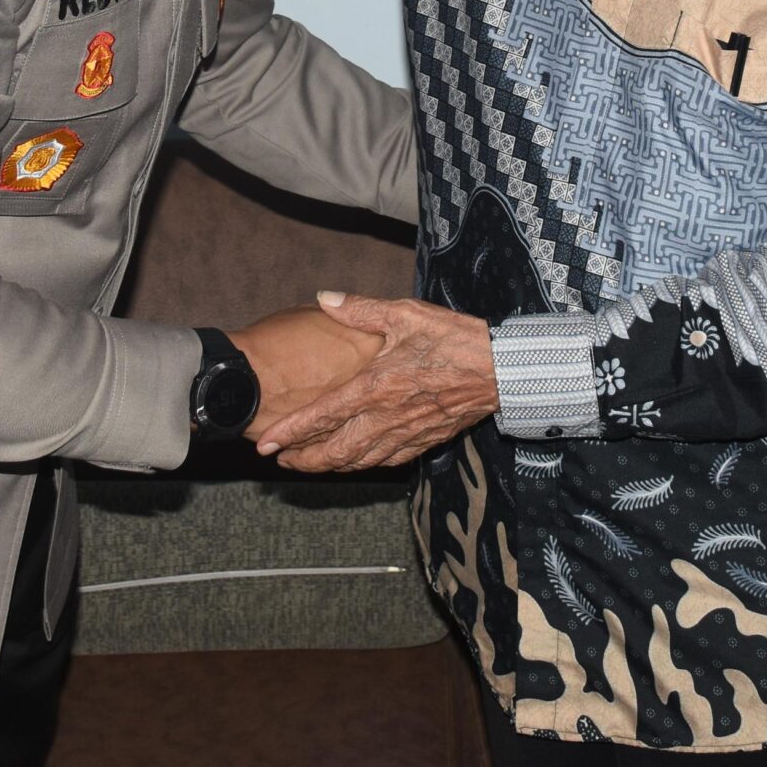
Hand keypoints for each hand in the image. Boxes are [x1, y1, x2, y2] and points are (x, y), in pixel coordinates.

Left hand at [254, 292, 498, 471]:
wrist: (500, 369)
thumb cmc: (453, 338)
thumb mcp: (406, 314)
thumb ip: (361, 310)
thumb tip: (324, 298)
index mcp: (376, 385)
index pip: (323, 415)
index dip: (291, 432)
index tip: (266, 444)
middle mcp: (386, 416)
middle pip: (336, 451)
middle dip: (304, 460)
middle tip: (281, 461)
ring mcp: (406, 433)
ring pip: (359, 461)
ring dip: (330, 467)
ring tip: (308, 465)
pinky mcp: (424, 440)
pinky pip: (387, 461)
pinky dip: (364, 465)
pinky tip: (356, 461)